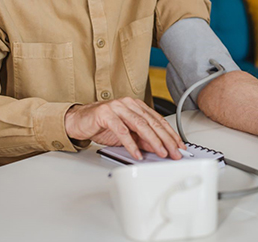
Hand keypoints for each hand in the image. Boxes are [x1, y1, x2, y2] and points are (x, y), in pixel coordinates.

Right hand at [65, 97, 185, 160]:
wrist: (78, 121)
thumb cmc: (102, 125)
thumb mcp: (127, 134)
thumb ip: (143, 139)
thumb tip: (160, 148)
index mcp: (136, 105)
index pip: (158, 120)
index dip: (170, 133)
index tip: (180, 146)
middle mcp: (128, 103)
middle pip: (152, 122)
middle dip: (166, 139)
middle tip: (175, 152)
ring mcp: (117, 107)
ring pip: (140, 125)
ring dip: (153, 141)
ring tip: (161, 153)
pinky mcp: (105, 114)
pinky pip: (121, 130)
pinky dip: (131, 144)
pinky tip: (137, 154)